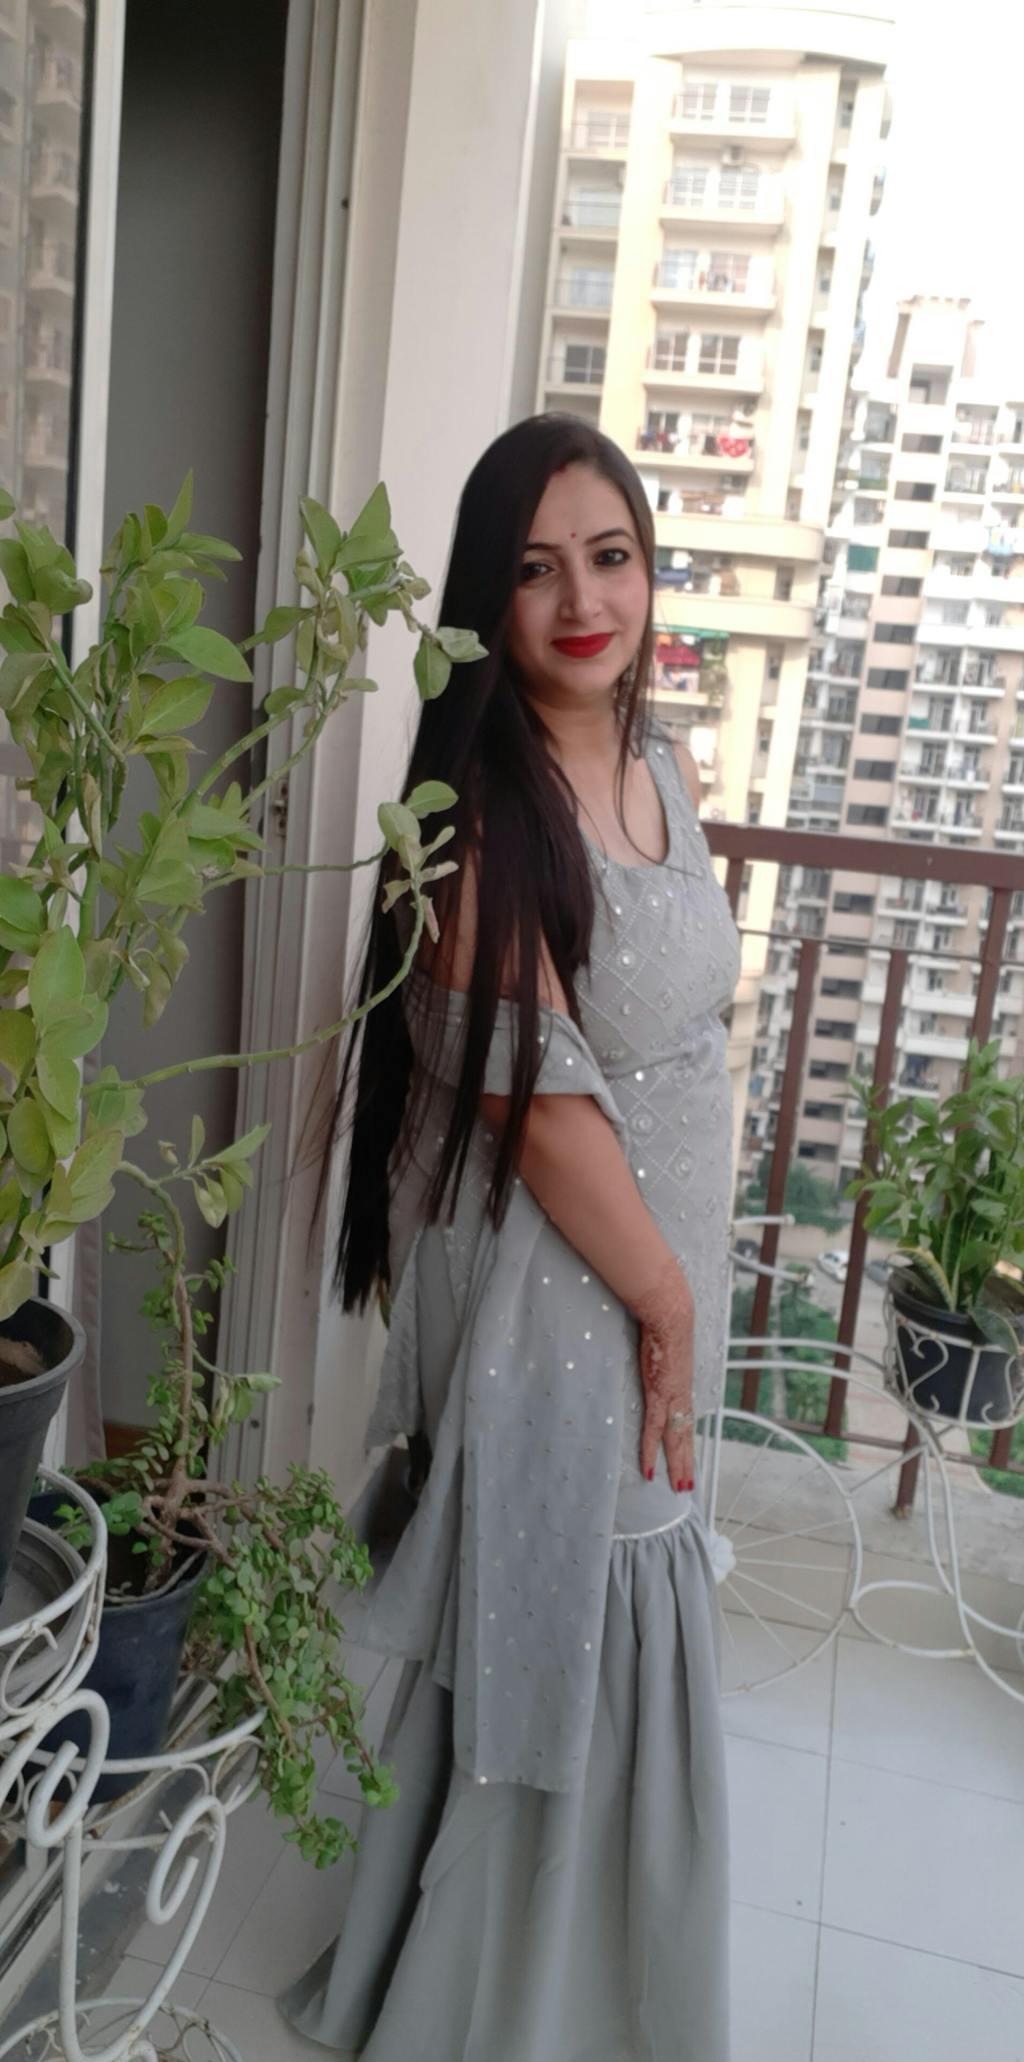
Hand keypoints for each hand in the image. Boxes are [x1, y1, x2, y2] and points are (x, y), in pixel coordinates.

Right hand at [630, 1255, 695, 1492]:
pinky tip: (649, 1470)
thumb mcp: (667, 1345)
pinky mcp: (657, 1395)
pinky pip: (652, 1431)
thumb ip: (662, 1355)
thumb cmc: (667, 1323)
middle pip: (684, 1438)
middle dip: (686, 1463)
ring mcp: (670, 1399)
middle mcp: (680, 1397)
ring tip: (679, 1487)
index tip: (687, 1459)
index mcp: (682, 1387)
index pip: (685, 1422)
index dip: (686, 1442)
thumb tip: (656, 1351)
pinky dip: (650, 1452)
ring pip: (675, 1441)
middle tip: (687, 1487)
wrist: (670, 1314)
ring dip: (677, 1466)